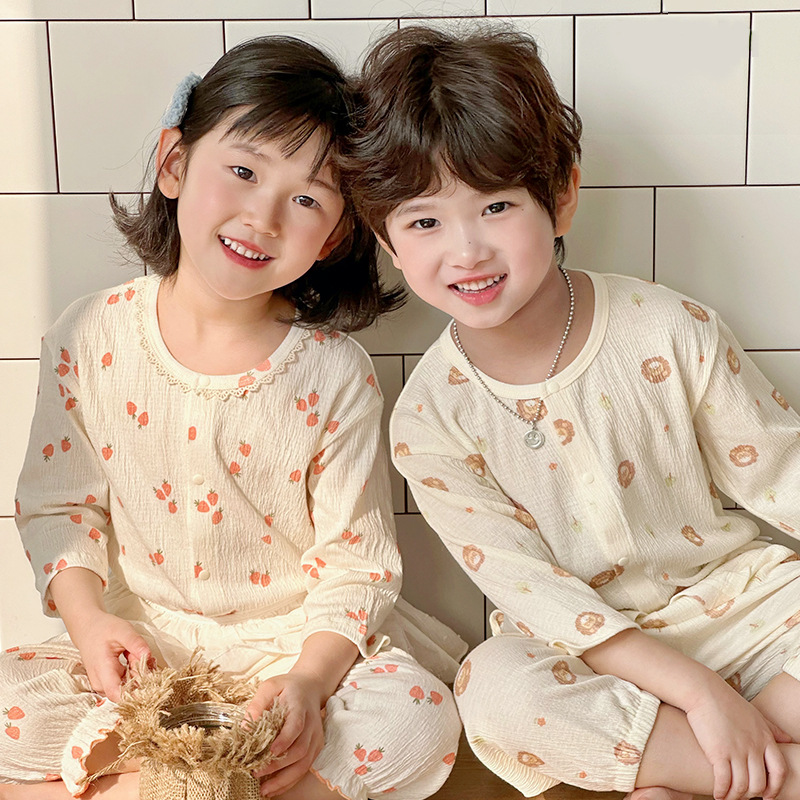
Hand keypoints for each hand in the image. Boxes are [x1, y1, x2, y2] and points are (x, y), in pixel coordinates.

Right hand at [68, 609, 153, 701]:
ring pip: (127, 687)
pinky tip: (136, 659)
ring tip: (140, 655)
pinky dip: (134, 673)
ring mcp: (103, 684)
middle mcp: (101, 682)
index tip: (151, 684)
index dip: (135, 695)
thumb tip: (148, 656)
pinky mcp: (107, 683)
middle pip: (128, 689)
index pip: (117, 694)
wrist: (88, 629)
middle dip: (142, 677)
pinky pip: (124, 683)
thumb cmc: (103, 629)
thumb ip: (135, 643)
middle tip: (149, 659)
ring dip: (139, 674)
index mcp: (103, 670)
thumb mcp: (122, 630)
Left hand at [248, 673, 326, 796]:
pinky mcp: (315, 747)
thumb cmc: (287, 687)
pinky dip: (290, 781)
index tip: (270, 752)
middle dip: (278, 766)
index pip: (296, 725)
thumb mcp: (270, 686)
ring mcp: (315, 737)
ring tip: (264, 790)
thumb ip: (257, 704)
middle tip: (256, 772)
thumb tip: (244, 728)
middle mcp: (311, 724)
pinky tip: (274, 788)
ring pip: (304, 764)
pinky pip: (305, 768)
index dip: (285, 740)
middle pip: (299, 750)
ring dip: (284, 780)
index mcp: (300, 706)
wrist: (310, 687)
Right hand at [685, 682, 790, 799]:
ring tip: (727, 797)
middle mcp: (754, 747)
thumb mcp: (755, 714)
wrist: (703, 690)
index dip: (775, 788)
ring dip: (735, 796)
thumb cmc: (727, 701)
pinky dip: (721, 792)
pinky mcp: (718, 752)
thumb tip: (788, 739)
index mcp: (765, 738)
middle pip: (760, 783)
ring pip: (742, 786)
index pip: (779, 771)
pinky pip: (724, 781)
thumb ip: (772, 729)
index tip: (767, 796)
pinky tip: (717, 794)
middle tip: (742, 795)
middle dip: (751, 794)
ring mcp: (737, 751)